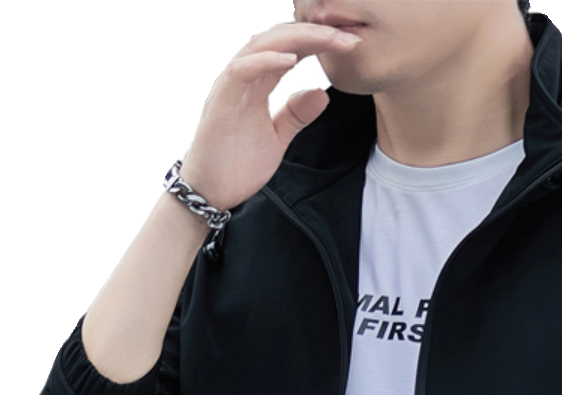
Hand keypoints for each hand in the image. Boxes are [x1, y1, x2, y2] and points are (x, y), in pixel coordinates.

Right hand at [178, 22, 363, 211]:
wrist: (211, 194)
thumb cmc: (237, 165)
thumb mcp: (278, 138)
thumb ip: (296, 115)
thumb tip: (322, 94)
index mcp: (258, 84)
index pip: (291, 51)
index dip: (319, 43)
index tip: (349, 44)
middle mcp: (244, 77)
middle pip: (279, 40)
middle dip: (314, 34)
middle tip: (346, 35)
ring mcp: (230, 86)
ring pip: (261, 46)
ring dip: (295, 38)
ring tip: (325, 37)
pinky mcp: (220, 101)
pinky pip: (241, 70)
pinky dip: (265, 60)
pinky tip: (291, 59)